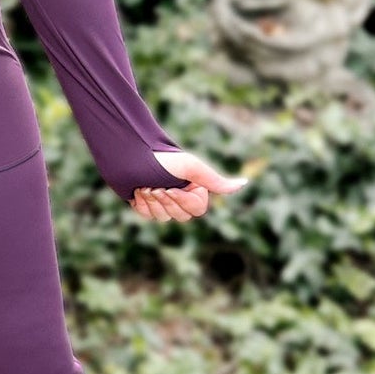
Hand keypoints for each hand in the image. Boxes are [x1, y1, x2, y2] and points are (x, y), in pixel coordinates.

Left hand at [129, 150, 249, 222]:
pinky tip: (137, 191)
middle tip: (156, 186)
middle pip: (181, 216)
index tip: (172, 188)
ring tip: (145, 187)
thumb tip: (244, 183)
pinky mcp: (144, 204)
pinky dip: (142, 205)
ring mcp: (161, 201)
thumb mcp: (192, 167)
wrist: (130, 155)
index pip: (197, 209)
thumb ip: (216, 180)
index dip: (184, 202)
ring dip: (153, 203)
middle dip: (167, 202)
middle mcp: (179, 195)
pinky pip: (147, 216)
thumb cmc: (163, 158)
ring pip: (163, 218)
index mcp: (193, 188)